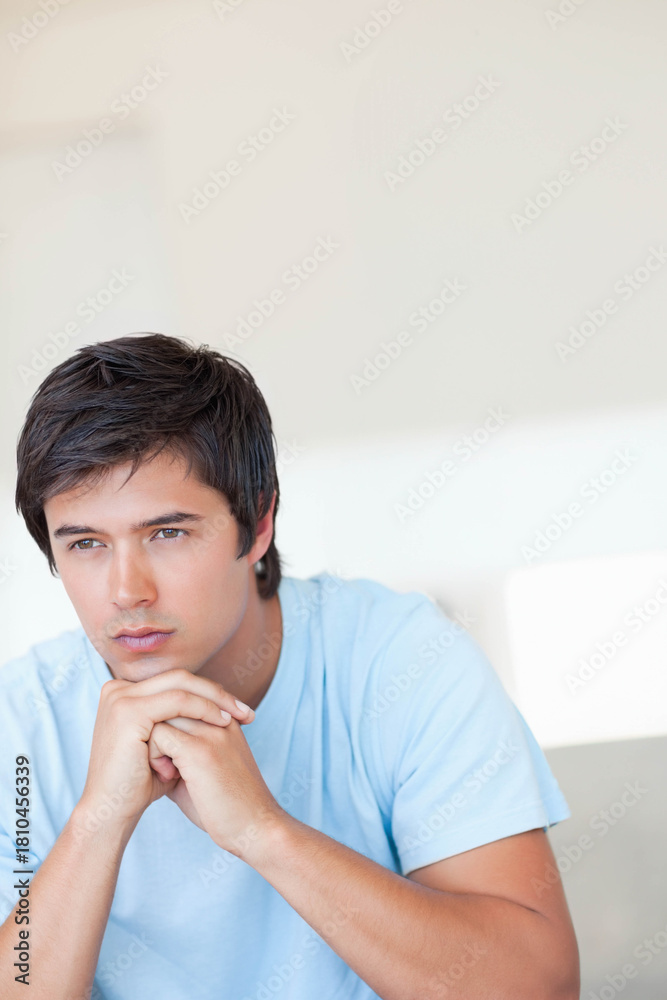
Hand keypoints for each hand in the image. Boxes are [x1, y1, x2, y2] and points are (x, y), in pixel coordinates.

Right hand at [78, 668, 255, 834]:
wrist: (113, 814)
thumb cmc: (140, 785)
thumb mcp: (162, 745)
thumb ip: (178, 723)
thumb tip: (216, 708)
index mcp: (122, 693)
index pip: (174, 681)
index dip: (208, 692)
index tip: (238, 709)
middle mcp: (117, 689)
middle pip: (179, 677)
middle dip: (217, 692)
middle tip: (246, 711)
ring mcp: (120, 698)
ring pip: (181, 684)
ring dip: (215, 699)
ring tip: (238, 717)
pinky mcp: (128, 711)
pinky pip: (177, 700)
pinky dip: (204, 708)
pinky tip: (223, 723)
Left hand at [147, 713, 286, 856]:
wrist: (255, 828)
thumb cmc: (227, 806)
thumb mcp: (202, 771)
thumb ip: (178, 754)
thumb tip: (145, 747)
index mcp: (224, 719)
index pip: (181, 698)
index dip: (166, 724)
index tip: (167, 757)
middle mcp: (219, 718)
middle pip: (169, 702)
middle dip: (155, 729)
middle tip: (160, 764)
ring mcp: (210, 731)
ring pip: (160, 714)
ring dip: (151, 740)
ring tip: (163, 770)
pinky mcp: (199, 750)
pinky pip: (159, 734)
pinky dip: (153, 754)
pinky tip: (165, 777)